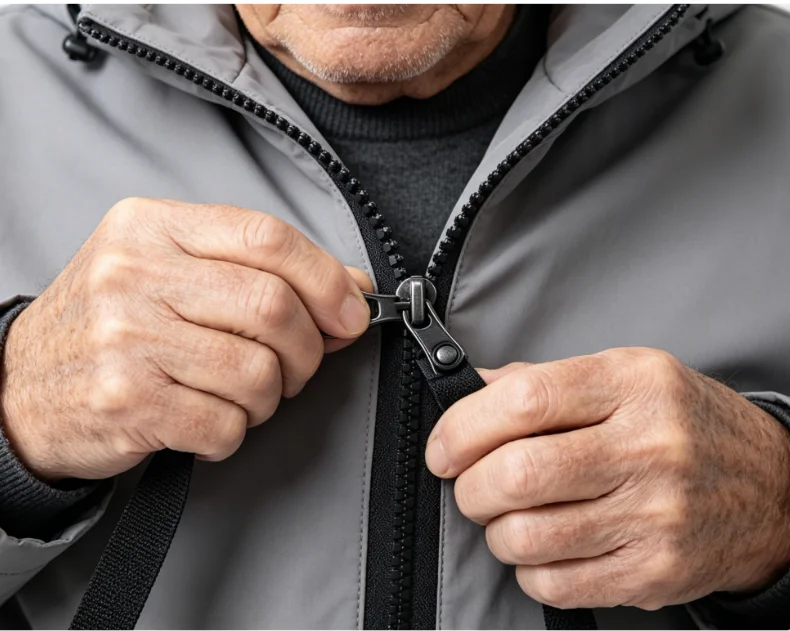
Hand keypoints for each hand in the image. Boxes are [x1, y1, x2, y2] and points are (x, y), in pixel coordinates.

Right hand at [0, 198, 370, 480]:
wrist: (20, 386)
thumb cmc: (109, 325)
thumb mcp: (172, 271)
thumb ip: (258, 269)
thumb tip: (349, 287)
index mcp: (155, 227)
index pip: (266, 236)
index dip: (326, 279)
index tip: (349, 313)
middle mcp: (136, 273)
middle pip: (273, 307)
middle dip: (307, 350)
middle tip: (296, 365)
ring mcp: (127, 337)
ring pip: (258, 373)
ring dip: (269, 398)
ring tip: (241, 396)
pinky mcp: (127, 400)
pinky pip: (225, 425)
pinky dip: (232, 433)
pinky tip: (207, 420)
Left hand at [426, 348, 789, 609]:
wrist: (770, 488)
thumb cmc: (684, 424)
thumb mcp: (626, 375)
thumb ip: (546, 379)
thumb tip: (474, 389)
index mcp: (632, 385)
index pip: (525, 401)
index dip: (464, 426)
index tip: (444, 445)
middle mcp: (647, 447)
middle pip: (518, 473)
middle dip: (469, 485)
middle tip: (469, 483)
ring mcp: (654, 515)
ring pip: (527, 536)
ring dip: (494, 530)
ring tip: (507, 516)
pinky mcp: (654, 571)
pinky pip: (555, 583)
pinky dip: (528, 568)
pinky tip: (543, 547)